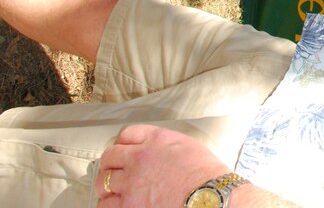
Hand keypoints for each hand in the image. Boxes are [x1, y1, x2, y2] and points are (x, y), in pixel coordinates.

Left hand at [95, 125, 230, 207]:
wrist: (208, 197)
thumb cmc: (206, 176)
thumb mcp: (188, 147)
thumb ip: (166, 147)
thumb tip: (159, 154)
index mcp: (156, 139)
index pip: (127, 134)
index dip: (124, 143)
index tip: (124, 149)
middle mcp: (139, 157)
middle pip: (110, 156)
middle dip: (111, 163)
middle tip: (113, 170)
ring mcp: (130, 182)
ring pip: (103, 181)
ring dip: (107, 185)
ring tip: (113, 190)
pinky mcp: (128, 205)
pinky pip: (105, 204)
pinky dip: (109, 204)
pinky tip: (117, 204)